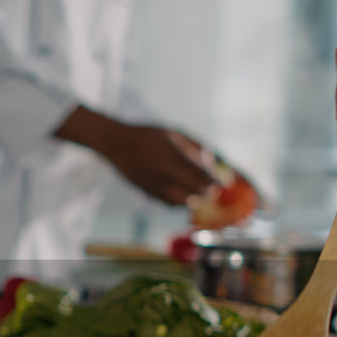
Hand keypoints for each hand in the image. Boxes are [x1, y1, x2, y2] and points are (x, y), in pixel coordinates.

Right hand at [54, 106, 218, 205]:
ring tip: (196, 194)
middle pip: (196, 191)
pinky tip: (180, 196)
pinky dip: (178, 203)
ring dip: (193, 199)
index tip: (221, 182)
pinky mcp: (146, 192)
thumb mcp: (174, 133)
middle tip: (211, 189)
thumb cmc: (147, 134)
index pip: (203, 176)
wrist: (115, 142)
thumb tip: (211, 161)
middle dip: (206, 192)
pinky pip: (167, 203)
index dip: (215, 181)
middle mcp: (166, 174)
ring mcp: (155, 185)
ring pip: (182, 202)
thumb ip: (194, 147)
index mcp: (175, 157)